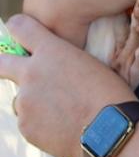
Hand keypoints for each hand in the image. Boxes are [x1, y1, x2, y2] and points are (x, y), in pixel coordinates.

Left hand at [0, 14, 134, 156]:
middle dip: (5, 65)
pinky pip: (28, 121)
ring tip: (61, 112)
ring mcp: (25, 101)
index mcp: (50, 51)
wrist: (110, 130)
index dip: (18, 28)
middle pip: (1, 63)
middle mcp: (31, 72)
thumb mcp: (87, 63)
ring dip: (33, 102)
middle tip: (13, 71)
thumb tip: (54, 68)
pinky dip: (40, 124)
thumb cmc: (108, 93)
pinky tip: (63, 126)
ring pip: (20, 99)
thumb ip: (62, 61)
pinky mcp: (25, 126)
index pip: (19, 27)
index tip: (21, 34)